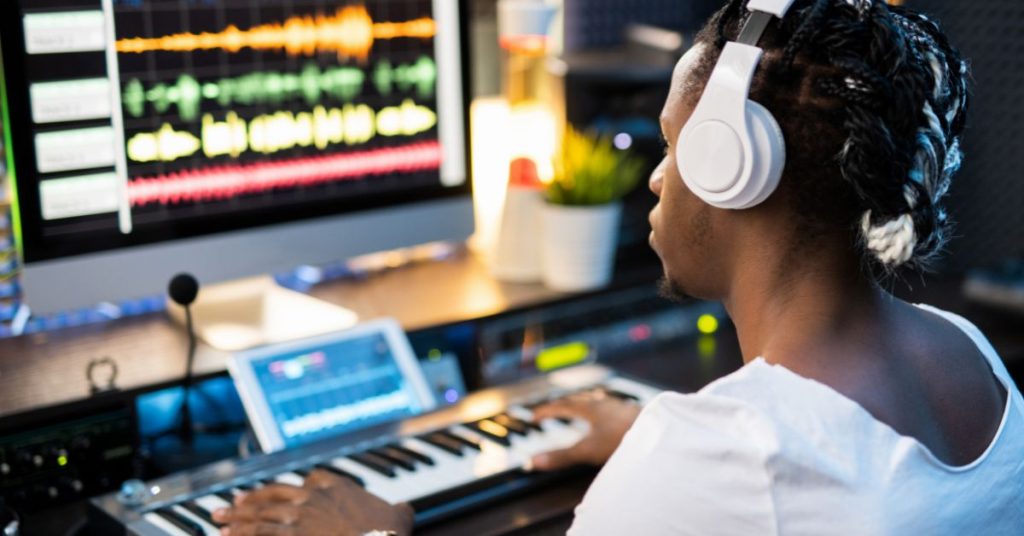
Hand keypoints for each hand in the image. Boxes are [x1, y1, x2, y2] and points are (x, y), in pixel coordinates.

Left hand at [213, 469, 412, 535]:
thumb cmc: (387, 534)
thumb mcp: (399, 516)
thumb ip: (399, 510)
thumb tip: (407, 510)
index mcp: (334, 485)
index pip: (306, 481)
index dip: (289, 489)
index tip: (281, 493)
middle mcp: (310, 496)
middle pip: (272, 494)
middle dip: (249, 500)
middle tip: (231, 505)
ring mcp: (296, 517)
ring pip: (258, 513)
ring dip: (236, 517)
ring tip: (219, 520)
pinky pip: (257, 534)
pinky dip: (239, 534)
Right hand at [530, 392, 641, 470]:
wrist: (660, 432)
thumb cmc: (622, 439)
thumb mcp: (588, 451)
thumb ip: (562, 457)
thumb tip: (533, 461)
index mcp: (591, 408)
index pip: (563, 406)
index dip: (547, 411)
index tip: (534, 416)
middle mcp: (606, 404)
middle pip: (581, 401)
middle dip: (566, 405)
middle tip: (556, 408)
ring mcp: (622, 408)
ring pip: (601, 403)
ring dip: (588, 406)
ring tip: (586, 408)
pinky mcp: (637, 415)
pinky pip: (617, 411)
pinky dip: (608, 413)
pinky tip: (617, 418)